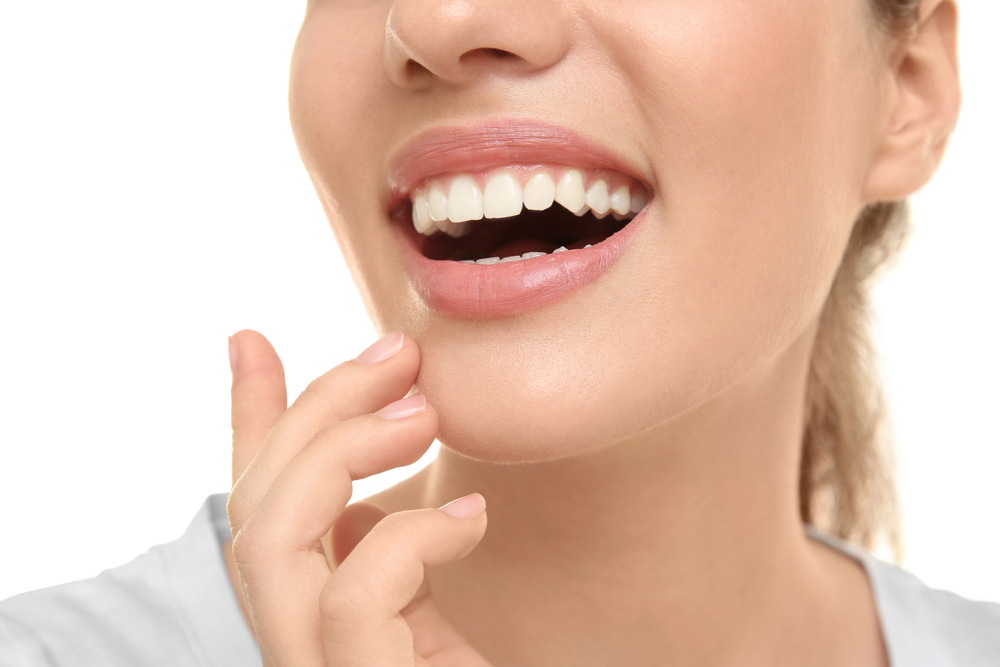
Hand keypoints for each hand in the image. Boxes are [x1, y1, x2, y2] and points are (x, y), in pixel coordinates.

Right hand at [226, 330, 491, 665]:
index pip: (256, 512)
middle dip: (319, 409)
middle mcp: (294, 649)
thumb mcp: (425, 615)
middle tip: (400, 354)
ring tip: (426, 413)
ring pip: (270, 541)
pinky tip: (471, 519)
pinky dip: (413, 535)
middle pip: (254, 510)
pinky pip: (352, 596)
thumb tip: (356, 509)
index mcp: (306, 622)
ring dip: (343, 449)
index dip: (248, 421)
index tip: (250, 340)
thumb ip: (387, 563)